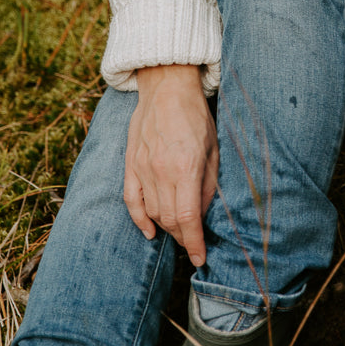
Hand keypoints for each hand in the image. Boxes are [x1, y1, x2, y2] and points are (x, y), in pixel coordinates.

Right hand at [124, 64, 218, 264]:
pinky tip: (149, 231)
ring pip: (152, 213)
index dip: (194, 243)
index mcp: (186, 166)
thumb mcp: (214, 148)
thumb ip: (209, 184)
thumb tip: (203, 213)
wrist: (167, 87)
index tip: (200, 259)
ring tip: (179, 230)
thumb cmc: (196, 116)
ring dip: (166, 228)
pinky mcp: (130, 163)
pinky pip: (131, 200)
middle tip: (193, 240)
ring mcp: (142, 168)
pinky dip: (139, 220)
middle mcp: (161, 171)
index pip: (187, 218)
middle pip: (168, 220)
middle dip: (183, 237)